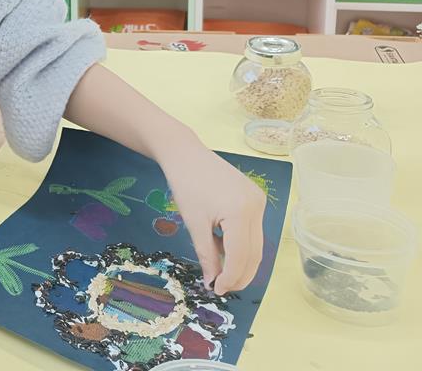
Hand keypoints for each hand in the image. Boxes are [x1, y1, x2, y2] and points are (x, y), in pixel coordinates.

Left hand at [160, 144, 265, 294]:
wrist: (185, 153)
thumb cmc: (185, 185)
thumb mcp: (194, 224)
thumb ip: (207, 255)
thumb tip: (213, 282)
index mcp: (242, 212)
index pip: (241, 256)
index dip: (230, 277)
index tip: (217, 290)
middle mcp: (257, 206)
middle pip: (254, 252)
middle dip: (240, 274)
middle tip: (222, 288)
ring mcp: (259, 201)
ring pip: (256, 243)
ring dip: (242, 261)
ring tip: (223, 275)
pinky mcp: (256, 197)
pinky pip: (252, 229)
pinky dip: (241, 244)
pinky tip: (226, 251)